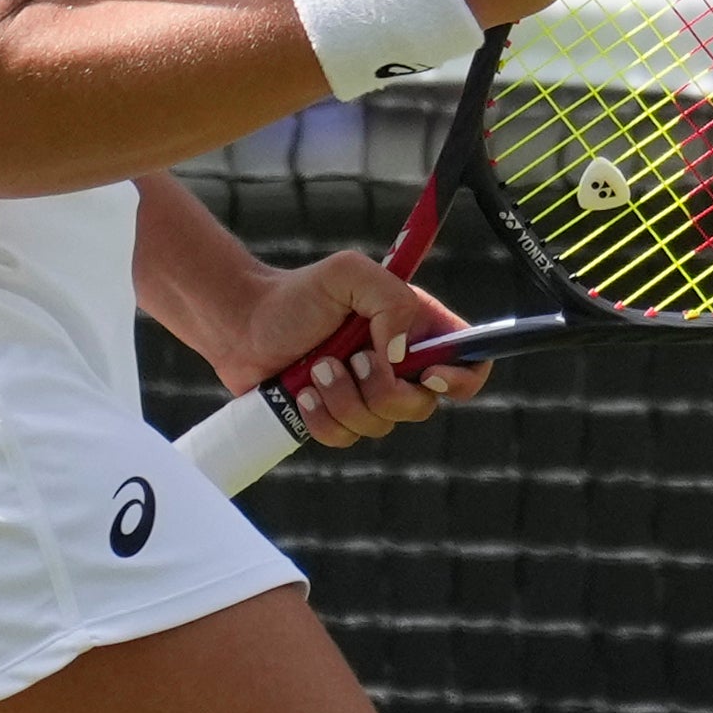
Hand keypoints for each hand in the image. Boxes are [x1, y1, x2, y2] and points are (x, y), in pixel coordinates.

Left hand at [215, 251, 491, 451]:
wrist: (242, 324)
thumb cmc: (296, 294)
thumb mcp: (349, 274)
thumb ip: (389, 301)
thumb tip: (398, 354)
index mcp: (415, 327)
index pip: (470, 360)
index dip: (463, 376)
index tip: (428, 373)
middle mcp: (399, 364)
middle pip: (424, 404)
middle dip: (384, 388)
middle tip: (352, 357)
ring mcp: (368, 395)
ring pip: (382, 425)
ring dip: (345, 398)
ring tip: (316, 368)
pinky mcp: (338, 418)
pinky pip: (347, 439)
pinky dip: (323, 418)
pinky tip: (303, 393)